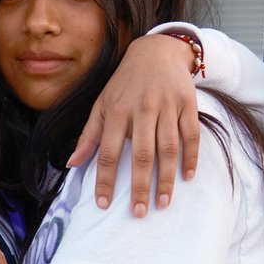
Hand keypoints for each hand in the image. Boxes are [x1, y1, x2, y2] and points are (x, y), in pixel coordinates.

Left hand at [72, 30, 202, 213]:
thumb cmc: (124, 84)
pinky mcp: (188, 103)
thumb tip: (72, 164)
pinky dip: (190, 157)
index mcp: (117, 112)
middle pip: (142, 155)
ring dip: (166, 178)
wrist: (156, 51)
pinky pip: (191, 135)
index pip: (109, 152)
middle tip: (139, 212)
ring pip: (168, 148)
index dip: (105, 179)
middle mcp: (142, 109)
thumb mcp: (102, 104)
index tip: (103, 204)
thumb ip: (89, 135)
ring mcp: (167, 106)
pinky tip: (187, 176)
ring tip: (163, 202)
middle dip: (140, 186)